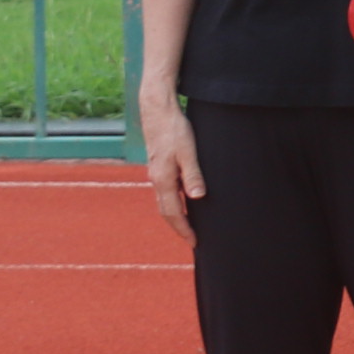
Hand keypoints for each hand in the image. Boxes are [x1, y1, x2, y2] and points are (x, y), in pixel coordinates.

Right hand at [139, 87, 201, 238]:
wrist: (157, 111)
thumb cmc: (175, 130)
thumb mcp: (189, 151)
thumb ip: (193, 175)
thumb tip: (197, 198)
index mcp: (164, 179)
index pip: (173, 212)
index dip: (183, 228)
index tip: (194, 241)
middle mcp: (157, 179)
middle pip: (166, 211)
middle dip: (178, 226)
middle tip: (192, 239)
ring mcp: (156, 173)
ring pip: (164, 201)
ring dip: (175, 215)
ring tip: (188, 225)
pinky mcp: (158, 165)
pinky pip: (165, 191)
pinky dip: (173, 202)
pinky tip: (183, 200)